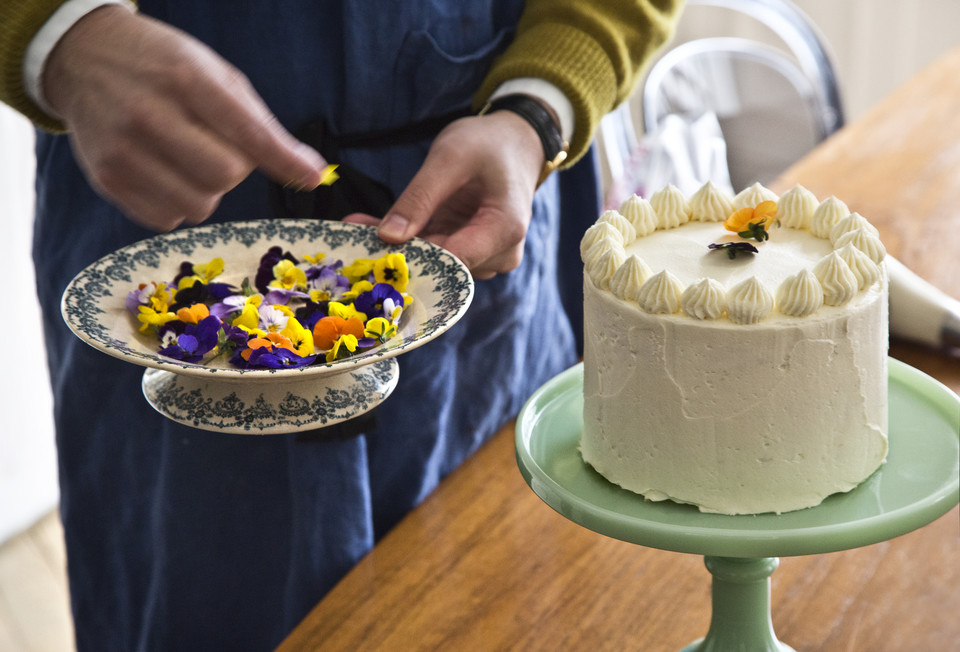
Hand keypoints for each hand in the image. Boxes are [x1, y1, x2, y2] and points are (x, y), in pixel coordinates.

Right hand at [43, 6, 327, 231]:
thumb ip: (263, 127)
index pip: (247, 133)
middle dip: (233, 170)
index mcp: (186, 79)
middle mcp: (149, 115)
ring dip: (206, 191)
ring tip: (187, 157)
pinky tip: (163, 172)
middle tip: (216, 146)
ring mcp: (122, 150)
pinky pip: (167, 219)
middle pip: (225, 177)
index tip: (313, 178)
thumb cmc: (166, 69)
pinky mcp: (106, 180)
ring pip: (198, 206)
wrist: (84, 58)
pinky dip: (176, 203)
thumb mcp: (215, 76)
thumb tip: (312, 175)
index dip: (284, 161)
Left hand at [343, 110, 543, 279]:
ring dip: (398, 247)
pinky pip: (434, 251)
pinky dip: (406, 240)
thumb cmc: (488, 143)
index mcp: (505, 229)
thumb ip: (419, 198)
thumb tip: (387, 236)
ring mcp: (487, 256)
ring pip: (435, 262)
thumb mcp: (450, 158)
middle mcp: (501, 253)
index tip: (370, 252)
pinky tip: (370, 226)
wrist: (515, 142)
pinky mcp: (470, 250)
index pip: (453, 260)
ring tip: (356, 228)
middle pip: (443, 266)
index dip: (412, 259)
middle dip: (398, 253)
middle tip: (351, 238)